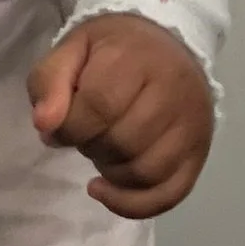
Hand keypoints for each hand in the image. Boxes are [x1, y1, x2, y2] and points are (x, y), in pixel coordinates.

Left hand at [27, 12, 213, 216]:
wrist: (170, 42)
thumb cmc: (114, 48)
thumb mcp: (72, 48)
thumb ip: (49, 81)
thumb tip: (44, 125)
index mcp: (136, 58)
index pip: (98, 106)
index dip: (69, 126)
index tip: (58, 124)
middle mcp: (173, 91)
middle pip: (122, 143)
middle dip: (90, 145)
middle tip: (86, 130)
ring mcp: (192, 125)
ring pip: (145, 172)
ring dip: (110, 172)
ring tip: (101, 149)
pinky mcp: (200, 152)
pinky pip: (169, 195)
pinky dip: (131, 203)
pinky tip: (105, 189)